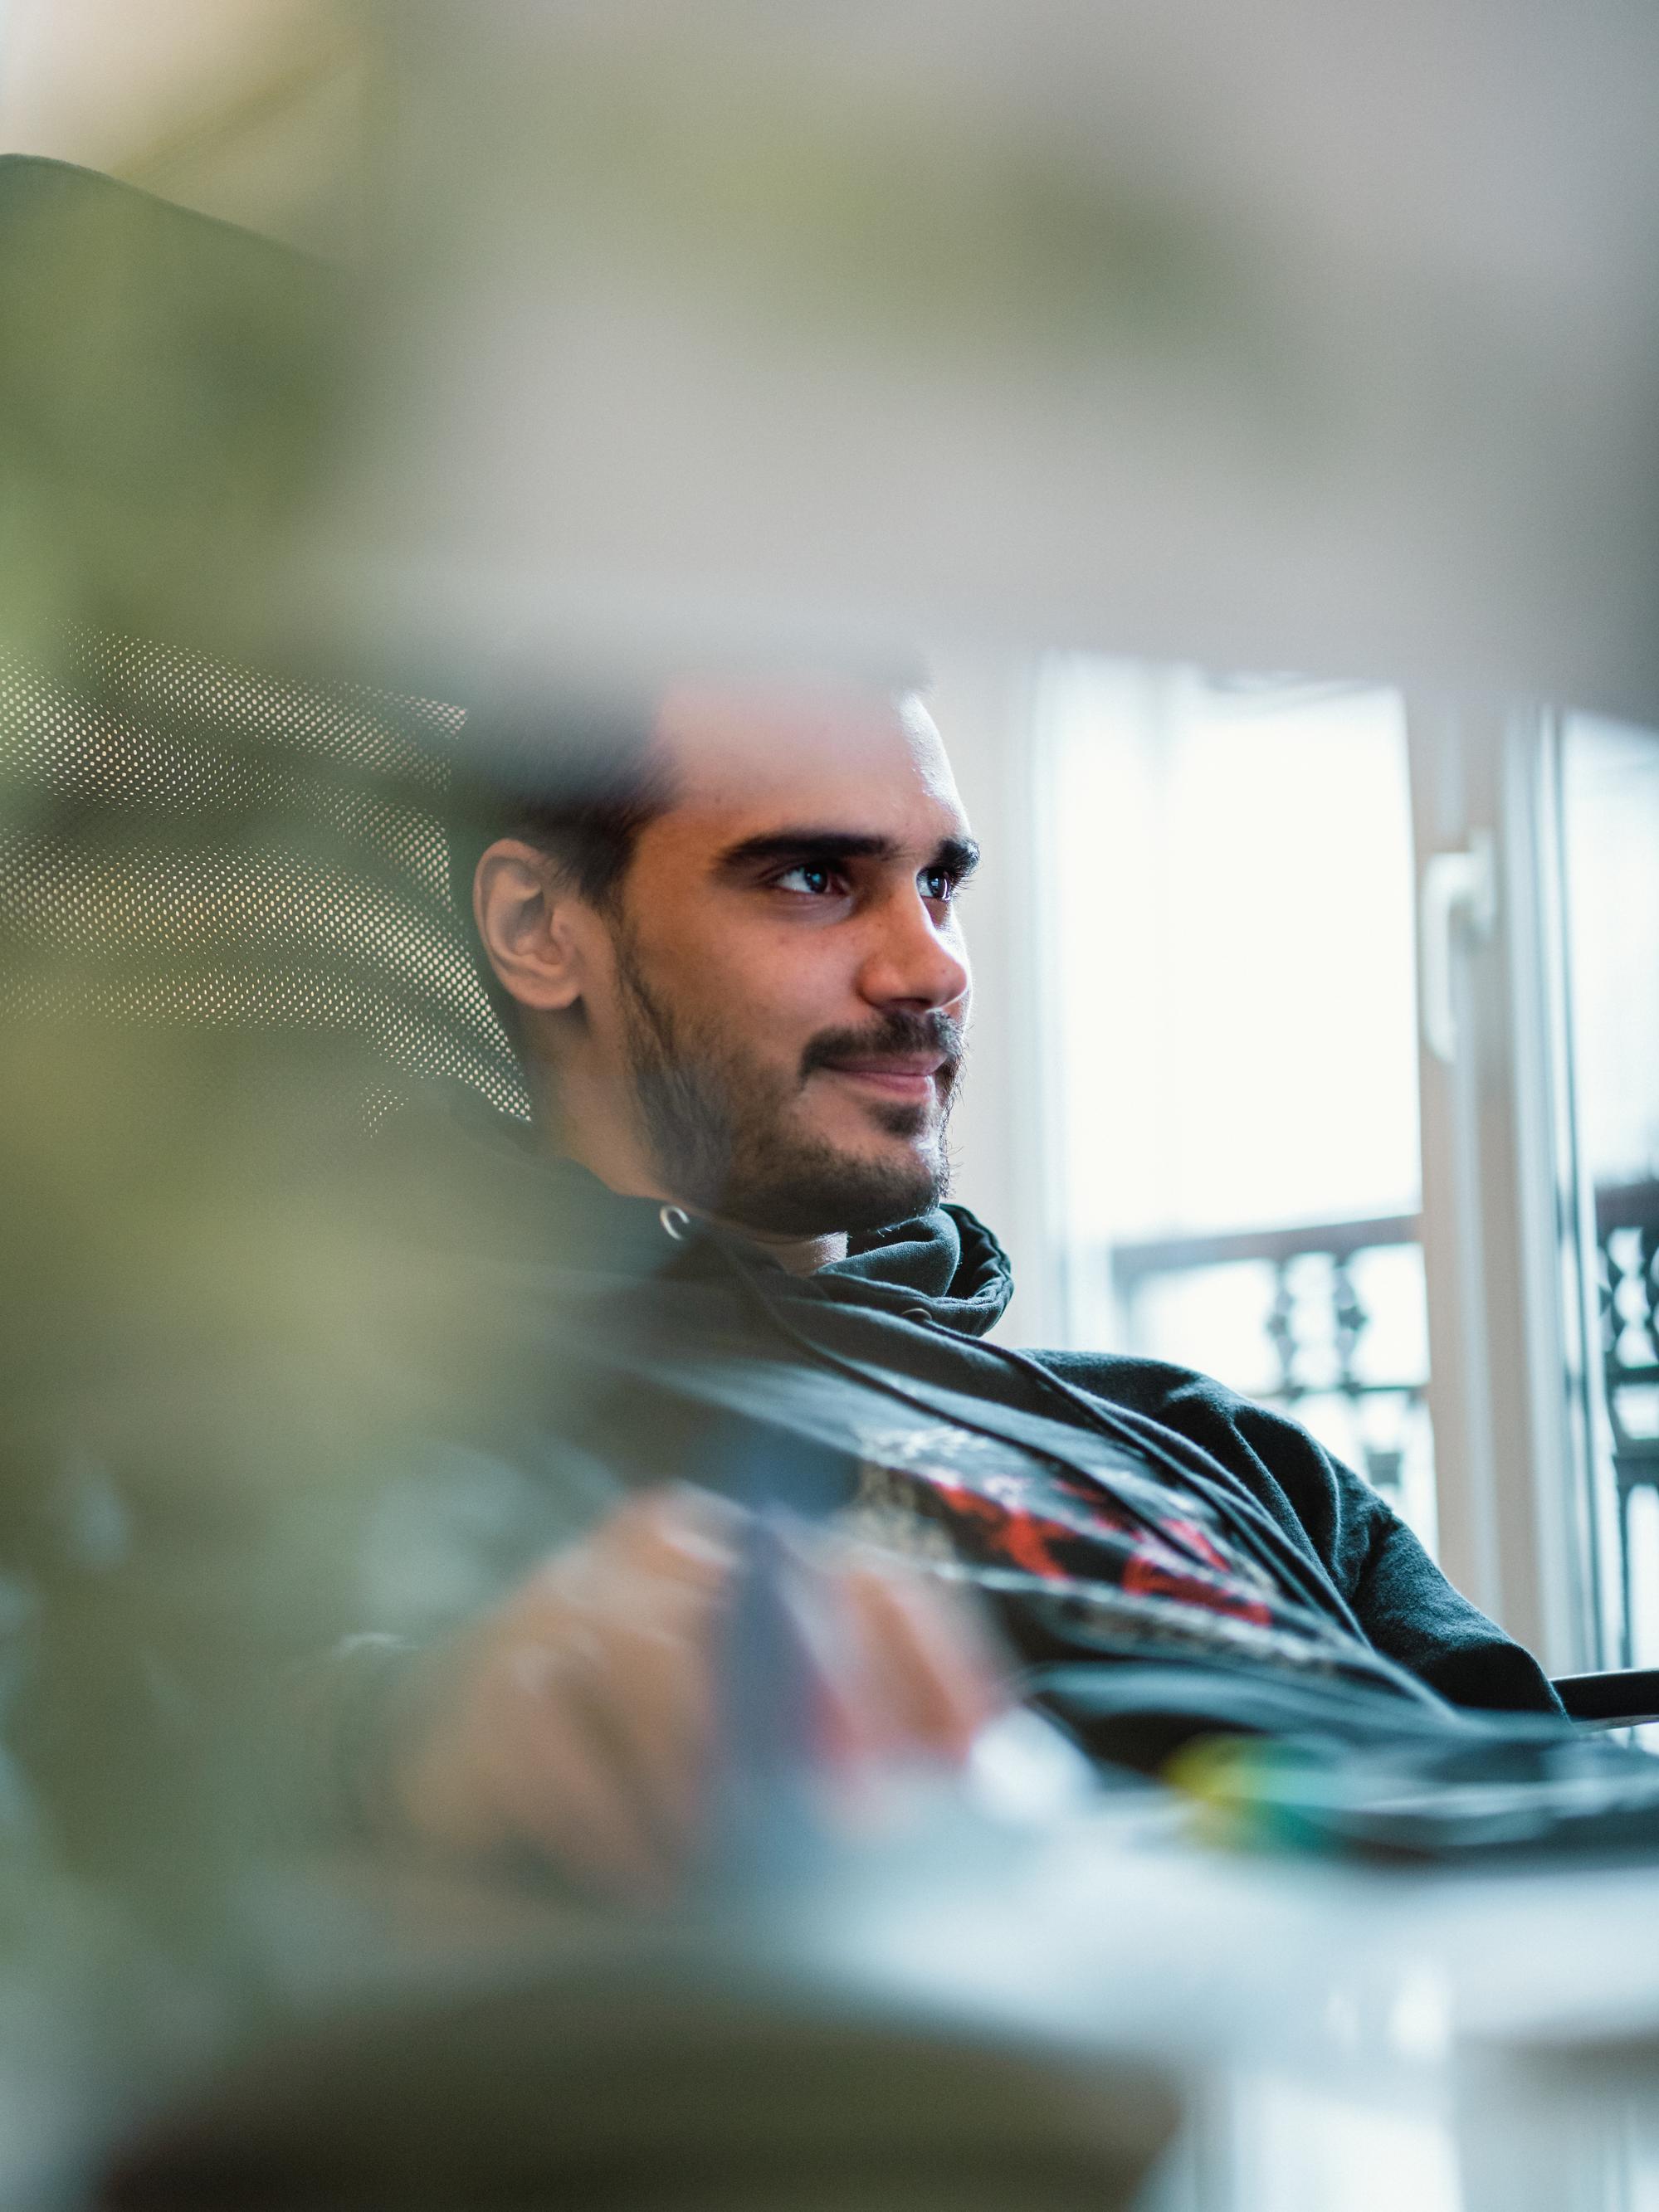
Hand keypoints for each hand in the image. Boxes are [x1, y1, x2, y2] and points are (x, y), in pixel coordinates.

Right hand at [385, 1485, 1005, 1895]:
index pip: (869, 1575)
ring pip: (664, 1664)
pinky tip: (649, 1883)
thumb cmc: (630, 1732)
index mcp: (749, 1545)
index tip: (974, 1769)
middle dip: (835, 1715)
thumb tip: (977, 1792)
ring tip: (751, 1865)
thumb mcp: (745, 1714)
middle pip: (775, 1605)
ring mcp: (571, 1605)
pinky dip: (614, 1824)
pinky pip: (563, 1746)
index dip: (934, 1667)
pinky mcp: (495, 1684)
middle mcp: (665, 1553)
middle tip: (867, 1824)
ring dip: (717, 1776)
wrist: (444, 1737)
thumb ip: (843, 1732)